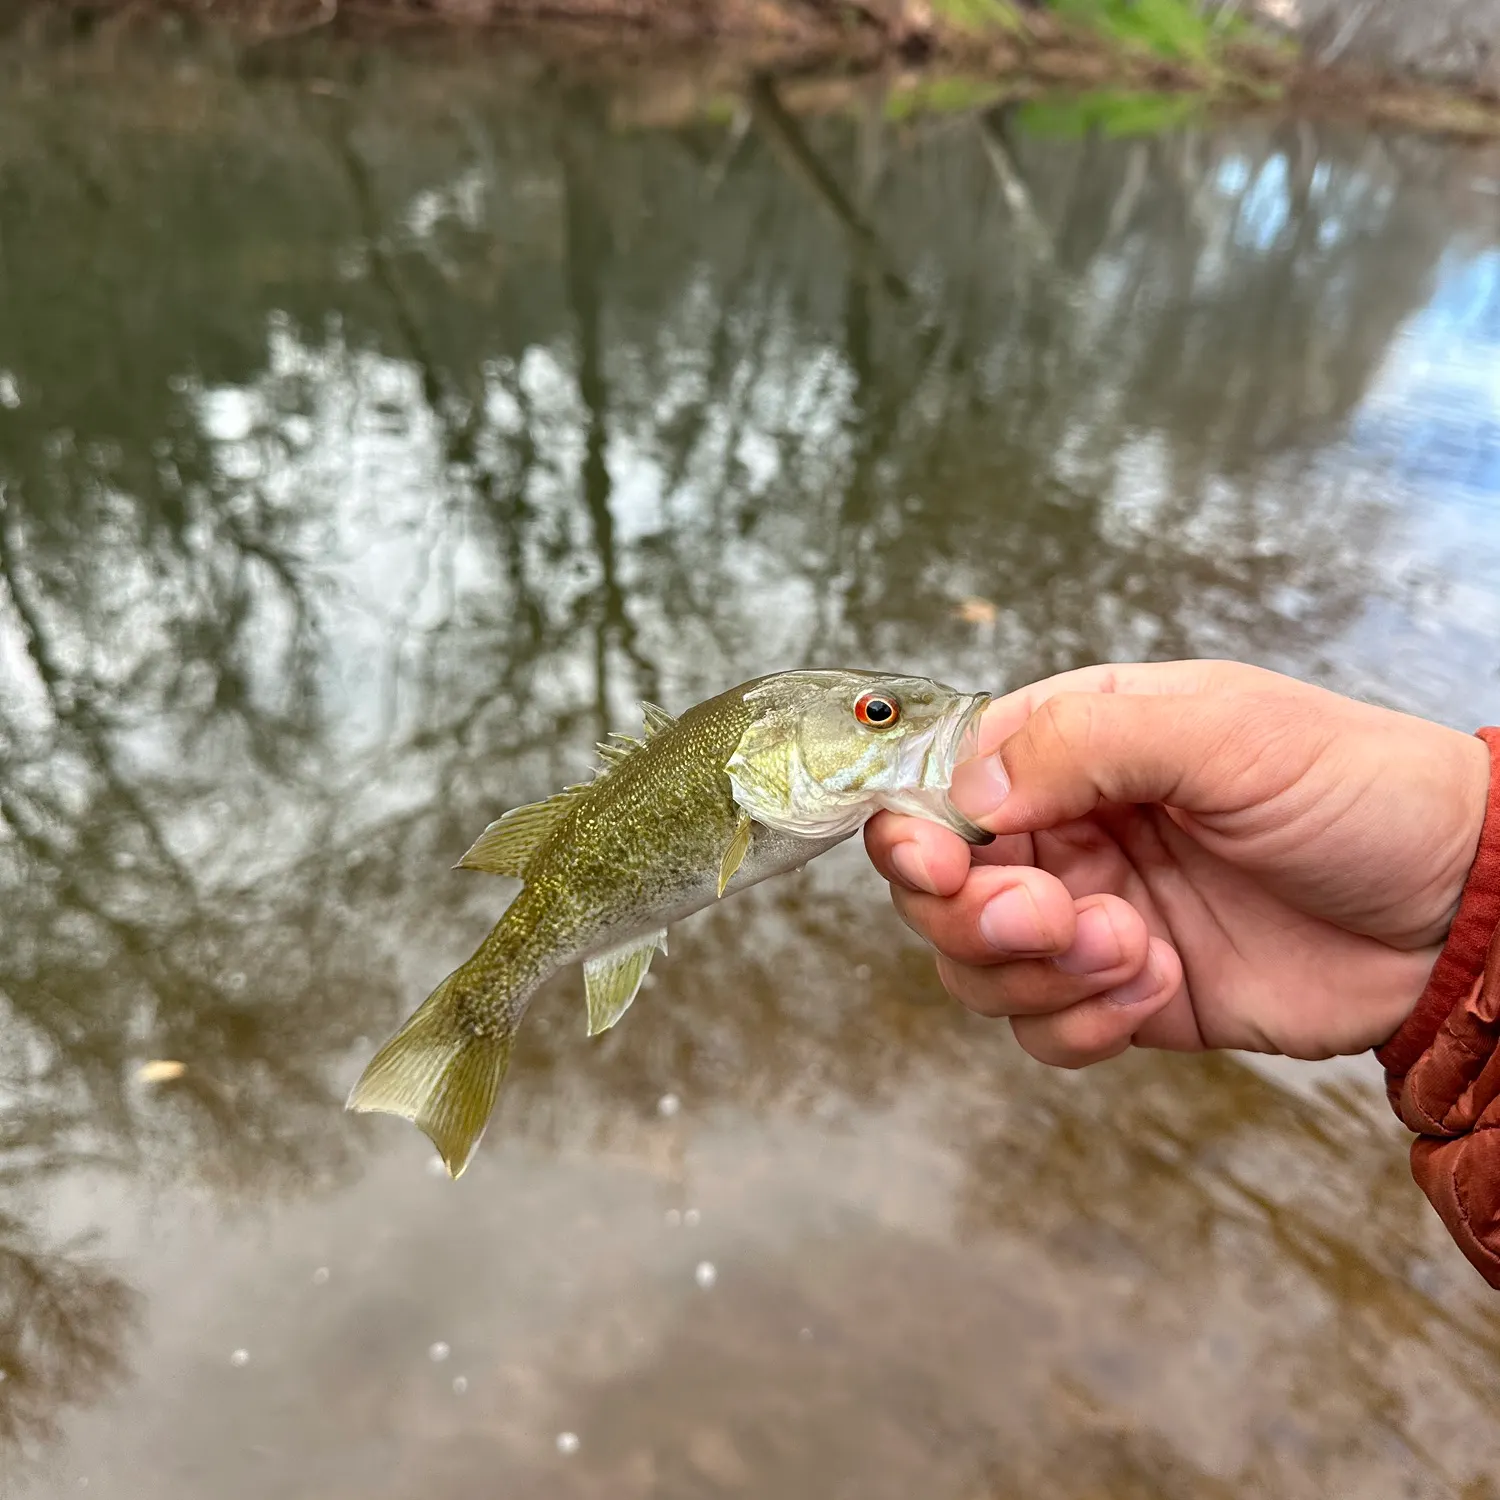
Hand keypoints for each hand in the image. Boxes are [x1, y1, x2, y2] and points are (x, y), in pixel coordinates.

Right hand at [865, 660, 1491, 1065]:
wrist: (1453, 909)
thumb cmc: (1354, 789)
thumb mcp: (1224, 731)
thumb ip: (1085, 743)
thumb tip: (970, 794)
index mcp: (1073, 748)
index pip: (942, 785)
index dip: (919, 832)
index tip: (943, 865)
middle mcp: (1066, 833)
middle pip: (940, 892)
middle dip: (978, 917)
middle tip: (1056, 916)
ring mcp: (1090, 918)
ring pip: (980, 970)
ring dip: (1040, 975)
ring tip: (1136, 950)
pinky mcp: (1124, 997)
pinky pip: (1045, 1030)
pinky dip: (1083, 1024)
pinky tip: (1162, 984)